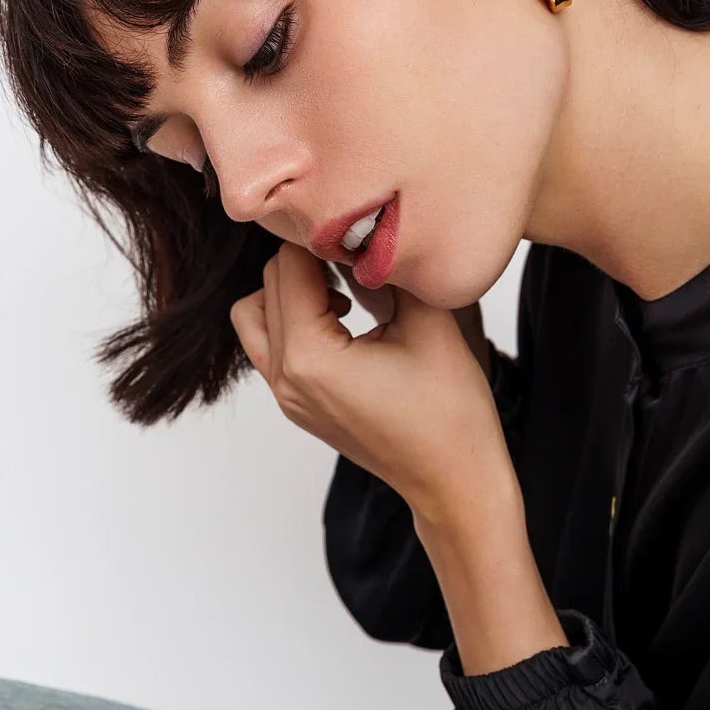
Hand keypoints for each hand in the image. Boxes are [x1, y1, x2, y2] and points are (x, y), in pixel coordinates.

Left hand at [230, 242, 520, 522]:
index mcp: (310, 358)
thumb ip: (389, 270)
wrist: (454, 481)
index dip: (320, 237)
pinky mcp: (296, 404)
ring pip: (255, 315)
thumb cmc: (450, 412)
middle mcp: (285, 378)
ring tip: (340, 288)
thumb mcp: (428, 323)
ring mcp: (286, 396)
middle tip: (352, 251)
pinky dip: (292, 319)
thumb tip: (367, 229)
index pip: (288, 267)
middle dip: (305, 260)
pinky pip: (271, 345)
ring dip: (289, 290)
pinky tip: (342, 316)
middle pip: (267, 285)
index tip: (353, 228)